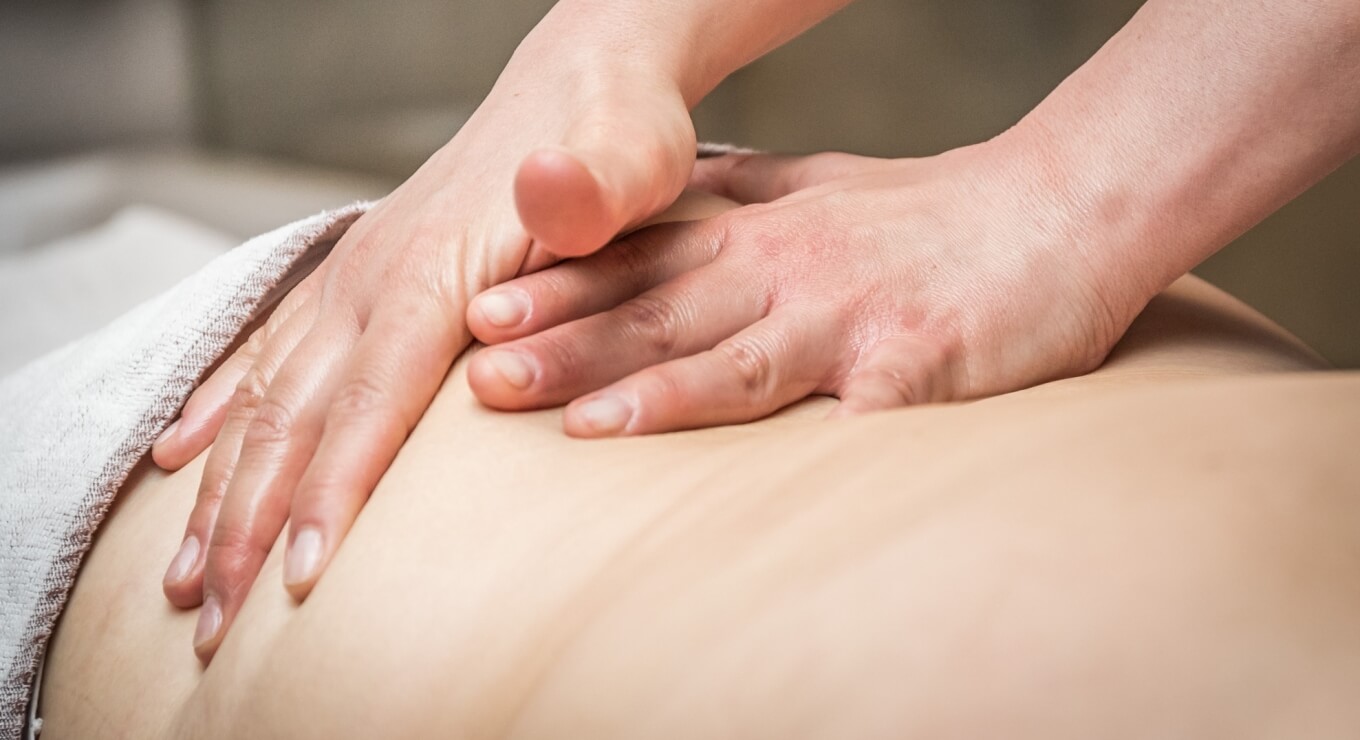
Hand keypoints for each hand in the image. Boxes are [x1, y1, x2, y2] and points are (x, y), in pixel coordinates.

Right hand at [149, 44, 694, 661]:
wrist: (582, 83)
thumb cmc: (616, 136)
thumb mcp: (633, 158)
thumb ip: (595, 188)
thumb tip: (554, 182)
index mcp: (435, 271)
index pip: (372, 401)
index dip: (334, 491)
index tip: (302, 578)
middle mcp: (375, 278)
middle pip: (295, 417)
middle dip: (249, 524)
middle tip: (217, 619)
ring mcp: (357, 277)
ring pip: (267, 399)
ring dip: (220, 493)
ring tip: (184, 578)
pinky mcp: (359, 277)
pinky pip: (270, 353)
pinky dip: (222, 411)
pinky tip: (182, 457)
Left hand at [466, 139, 1146, 435]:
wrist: (1060, 207)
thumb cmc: (931, 215)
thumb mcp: (821, 184)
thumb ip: (740, 194)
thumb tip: (674, 192)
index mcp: (761, 236)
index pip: (639, 265)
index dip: (559, 292)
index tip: (481, 316)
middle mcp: (790, 269)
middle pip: (664, 312)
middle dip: (570, 347)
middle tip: (487, 376)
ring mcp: (852, 316)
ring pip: (740, 358)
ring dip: (658, 391)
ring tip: (584, 429)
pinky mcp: (922, 362)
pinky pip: (869, 412)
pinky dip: (826, 444)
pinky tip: (777, 482)